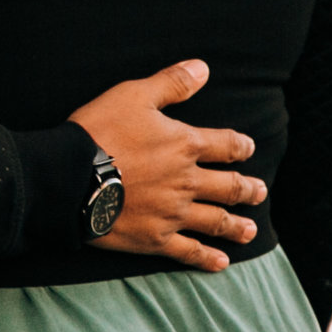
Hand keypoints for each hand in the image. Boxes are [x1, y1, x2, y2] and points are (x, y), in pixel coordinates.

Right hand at [69, 59, 264, 272]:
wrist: (71, 177)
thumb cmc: (101, 131)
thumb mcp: (135, 95)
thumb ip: (172, 83)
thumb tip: (203, 68)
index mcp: (184, 145)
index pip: (224, 146)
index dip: (240, 146)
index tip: (248, 149)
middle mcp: (186, 182)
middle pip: (227, 186)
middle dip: (246, 189)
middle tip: (260, 192)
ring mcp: (173, 213)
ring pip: (214, 221)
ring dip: (235, 226)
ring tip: (251, 231)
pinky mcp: (155, 238)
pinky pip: (188, 251)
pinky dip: (206, 258)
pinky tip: (221, 263)